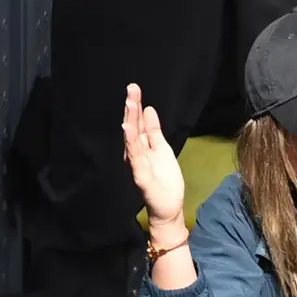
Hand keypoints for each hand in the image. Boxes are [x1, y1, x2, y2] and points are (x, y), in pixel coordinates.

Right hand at [122, 83, 184, 227]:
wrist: (168, 207)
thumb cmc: (164, 180)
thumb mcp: (162, 150)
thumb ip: (154, 131)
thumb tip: (149, 109)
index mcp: (143, 147)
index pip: (139, 123)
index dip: (137, 106)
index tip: (135, 88)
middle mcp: (137, 153)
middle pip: (133, 127)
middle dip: (132, 108)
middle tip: (132, 88)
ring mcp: (137, 164)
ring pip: (132, 139)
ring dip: (130, 121)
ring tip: (130, 103)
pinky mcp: (141, 175)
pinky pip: (135, 157)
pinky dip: (131, 143)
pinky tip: (128, 129)